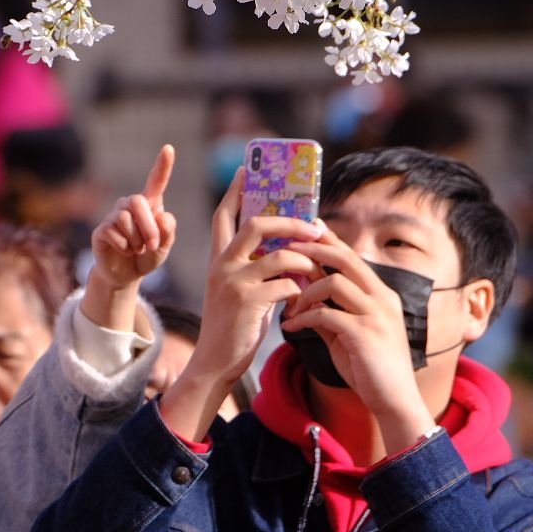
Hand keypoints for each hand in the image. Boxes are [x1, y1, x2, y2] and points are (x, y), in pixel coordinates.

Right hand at [80, 144, 177, 332]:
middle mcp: (129, 206)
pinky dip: (124, 247)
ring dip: (137, 241)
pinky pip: (114, 233)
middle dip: (149, 226)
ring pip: (127, 220)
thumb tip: (161, 214)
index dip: (162, 166)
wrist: (126, 275)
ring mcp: (113, 216)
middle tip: (153, 246)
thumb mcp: (165, 247)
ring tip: (136, 250)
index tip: (168, 148)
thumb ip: (168, 231)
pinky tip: (124, 251)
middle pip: (139, 201)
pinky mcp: (101, 230)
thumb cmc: (147, 257)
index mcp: (149, 206)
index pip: (155, 182)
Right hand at [160, 168, 321, 441]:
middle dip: (290, 221)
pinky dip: (301, 288)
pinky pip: (286, 284)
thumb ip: (253, 267)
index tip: (248, 169)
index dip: (236, 190)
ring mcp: (233, 282)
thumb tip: (288, 249)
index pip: (224, 214)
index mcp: (218, 258)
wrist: (215, 362)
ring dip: (304, 259)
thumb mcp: (236, 290)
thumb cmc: (233, 327)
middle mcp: (221, 264)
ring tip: (316, 267)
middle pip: (256, 224)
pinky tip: (304, 298)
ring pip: (278, 254)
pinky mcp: (247, 302)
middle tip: (314, 226)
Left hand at [276, 230, 437, 451]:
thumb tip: (306, 298)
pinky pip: (325, 314)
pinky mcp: (365, 333)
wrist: (395, 400)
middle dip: (314, 250)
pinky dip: (303, 318)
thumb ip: (332, 311)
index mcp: (382, 295)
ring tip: (290, 308)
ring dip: (305, 292)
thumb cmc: (371, 368)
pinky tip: (290, 327)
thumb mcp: (350, 333)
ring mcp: (376, 314)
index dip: (330, 241)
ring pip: (334, 282)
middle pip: (346, 259)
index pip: (354, 257)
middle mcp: (383, 298)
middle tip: (288, 250)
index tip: (307, 230)